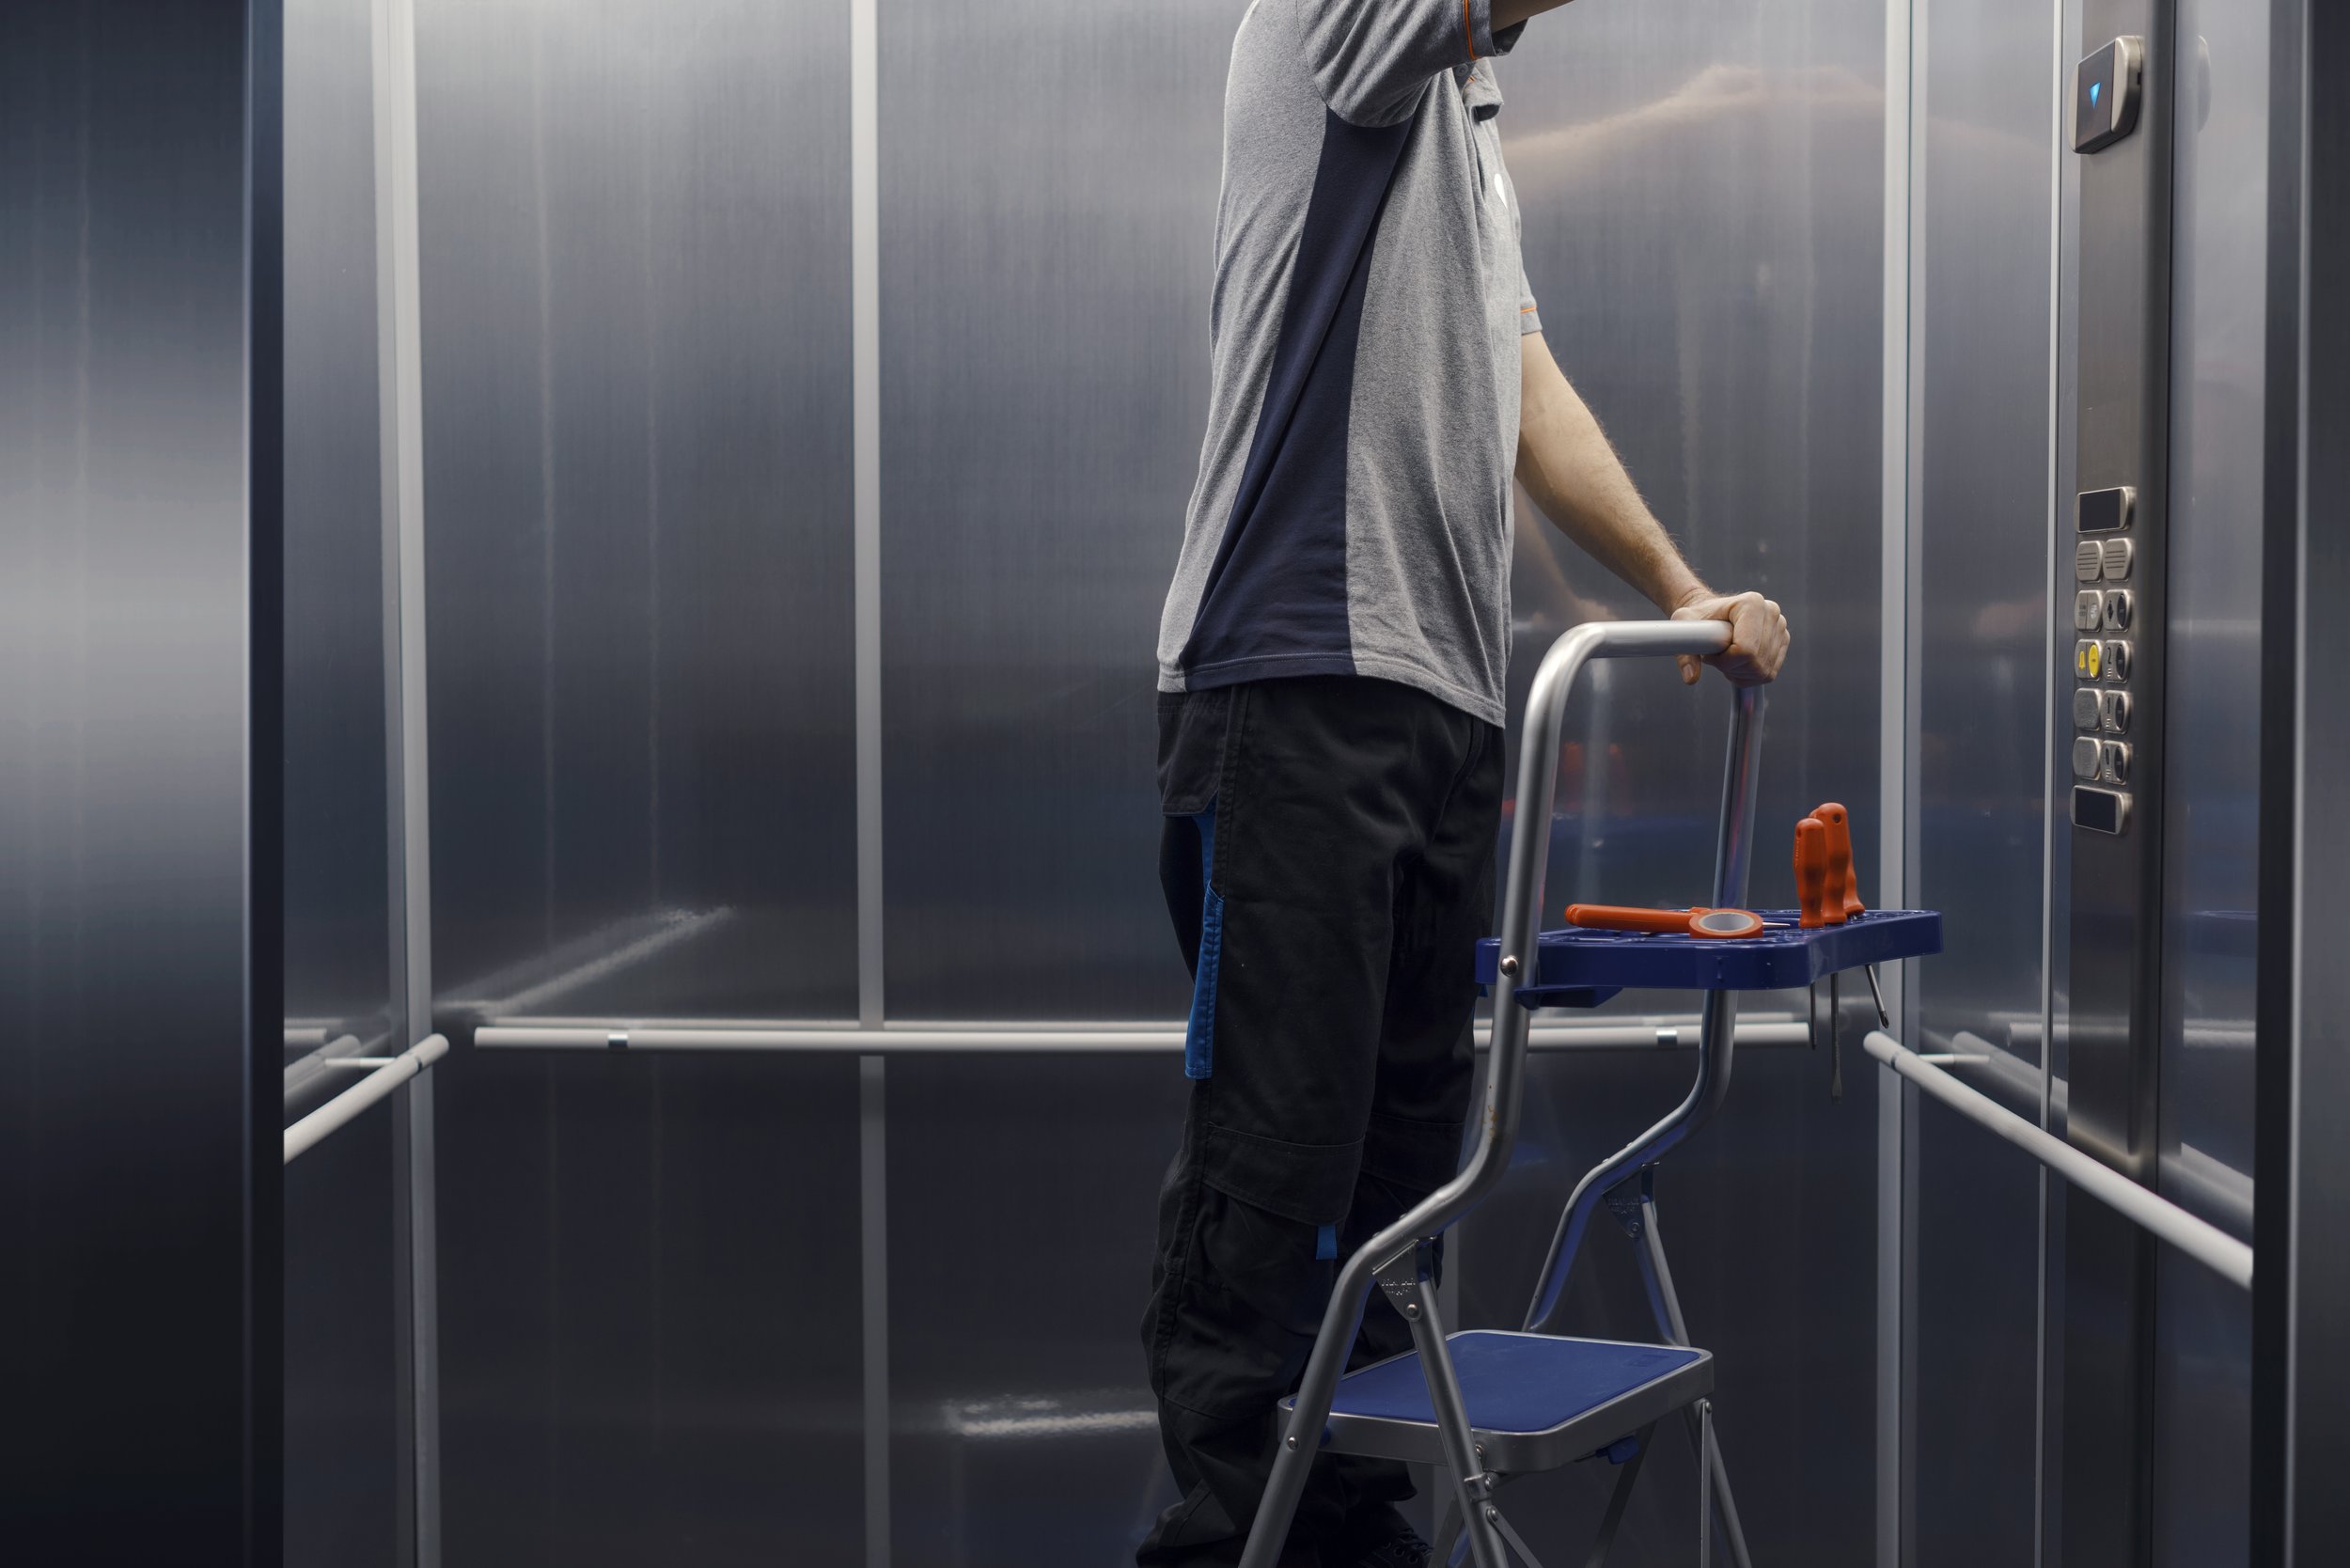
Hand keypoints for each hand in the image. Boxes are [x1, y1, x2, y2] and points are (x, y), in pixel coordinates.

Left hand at [1669, 588, 1789, 686]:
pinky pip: (1768, 673)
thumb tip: (1691, 678)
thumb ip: (1685, 653)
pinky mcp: (1782, 641)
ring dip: (1739, 673)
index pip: (1745, 649)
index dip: (1725, 661)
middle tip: (1716, 658)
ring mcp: (1780, 627)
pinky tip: (1736, 665)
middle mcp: (1771, 612)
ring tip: (1725, 659)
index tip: (1709, 655)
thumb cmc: (1698, 617)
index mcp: (1751, 603)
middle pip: (1755, 662)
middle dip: (1731, 668)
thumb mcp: (1684, 627)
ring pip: (1762, 671)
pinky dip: (1749, 676)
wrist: (1710, 613)